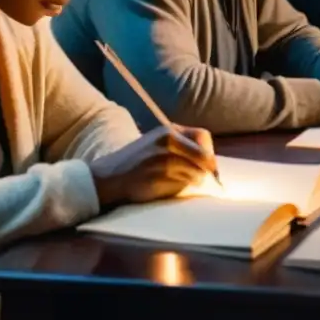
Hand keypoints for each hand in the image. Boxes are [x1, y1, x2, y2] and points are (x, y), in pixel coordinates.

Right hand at [88, 125, 216, 207]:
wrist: (109, 177)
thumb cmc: (136, 163)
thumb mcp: (156, 144)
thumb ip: (180, 146)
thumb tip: (210, 163)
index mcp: (168, 130)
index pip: (203, 136)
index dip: (209, 152)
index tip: (210, 166)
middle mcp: (167, 140)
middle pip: (203, 155)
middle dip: (208, 170)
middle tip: (209, 181)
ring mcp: (163, 157)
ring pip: (196, 170)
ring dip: (196, 180)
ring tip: (190, 185)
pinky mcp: (159, 174)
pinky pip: (183, 183)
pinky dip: (185, 187)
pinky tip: (176, 189)